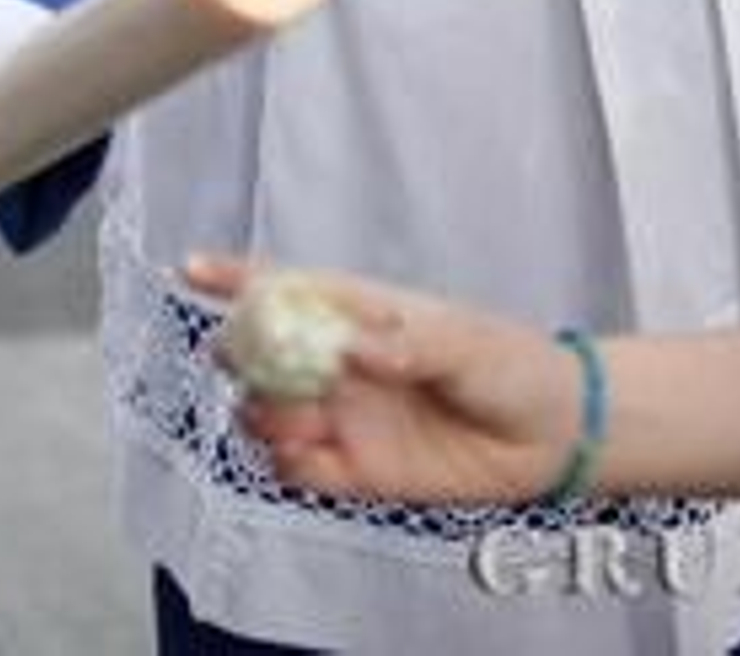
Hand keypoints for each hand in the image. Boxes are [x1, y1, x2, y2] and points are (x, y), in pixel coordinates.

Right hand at [188, 255, 587, 505]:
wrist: (546, 435)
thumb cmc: (511, 366)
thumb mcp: (466, 342)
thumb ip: (408, 344)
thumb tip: (352, 346)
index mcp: (364, 314)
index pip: (291, 288)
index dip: (238, 277)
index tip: (192, 269)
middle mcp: (341, 365)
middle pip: (260, 355)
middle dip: (241, 356)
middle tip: (257, 362)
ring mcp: (343, 416)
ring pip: (267, 413)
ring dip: (267, 413)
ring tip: (308, 415)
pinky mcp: (353, 470)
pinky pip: (295, 469)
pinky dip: (290, 464)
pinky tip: (317, 455)